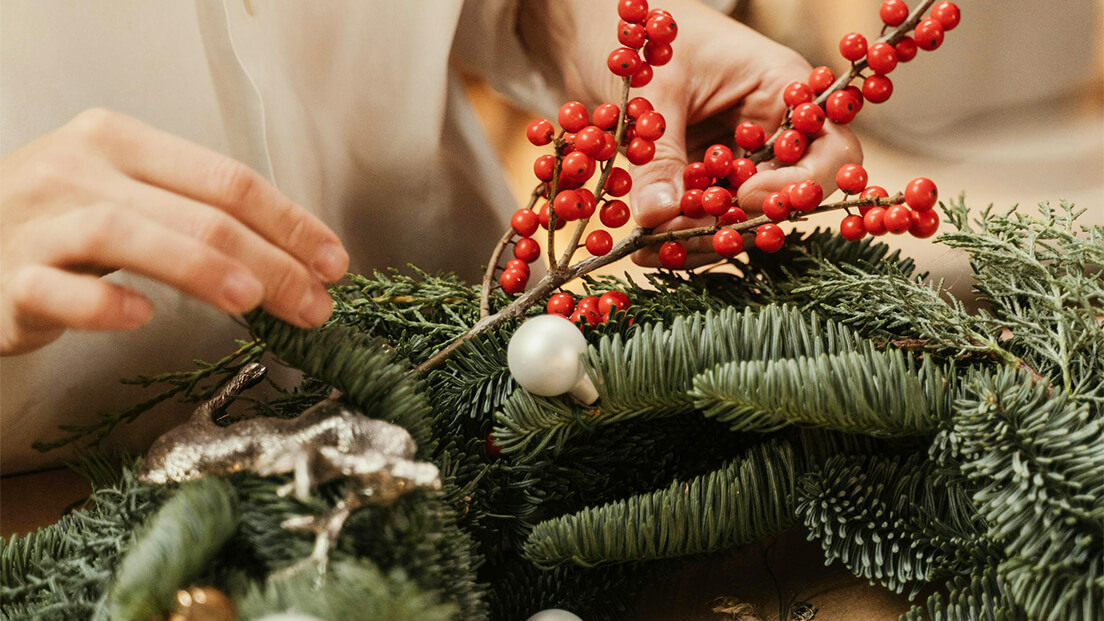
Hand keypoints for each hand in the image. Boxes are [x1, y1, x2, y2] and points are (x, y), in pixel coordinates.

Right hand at [1, 109, 348, 354]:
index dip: (289, 221)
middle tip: (312, 303)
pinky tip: (141, 317)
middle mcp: (77, 170)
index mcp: (119, 141)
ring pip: (126, 234)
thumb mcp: (130, 193)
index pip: (226, 178)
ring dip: (200, 268)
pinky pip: (56, 289)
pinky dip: (101, 303)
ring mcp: (37, 222)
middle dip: (269, 258)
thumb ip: (198, 211)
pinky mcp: (8, 279)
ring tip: (252, 302)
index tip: (332, 262)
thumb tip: (298, 254)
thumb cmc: (63, 224)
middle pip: (194, 209)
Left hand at [523, 0, 862, 266]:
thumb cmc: (640, 35)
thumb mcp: (651, 91)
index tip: (744, 196)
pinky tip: (646, 245)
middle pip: (781, 199)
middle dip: (733, 225)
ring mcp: (738, 158)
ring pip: (740, 217)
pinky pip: (705, 216)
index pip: (830, 153)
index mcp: (781, 91)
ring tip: (649, 249)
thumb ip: (658, 155)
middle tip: (674, 237)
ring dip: (700, 239)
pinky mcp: (704, 176)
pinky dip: (679, 235)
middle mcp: (770, 131)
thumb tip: (657, 217)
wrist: (600, 27)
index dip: (798, 185)